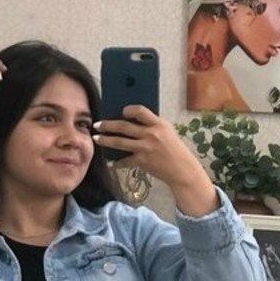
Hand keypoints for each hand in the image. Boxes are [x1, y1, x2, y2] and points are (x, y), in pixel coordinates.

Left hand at [94, 106, 217, 214]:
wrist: (182, 170)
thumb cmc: (175, 151)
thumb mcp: (167, 133)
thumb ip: (152, 126)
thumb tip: (133, 121)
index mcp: (158, 124)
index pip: (140, 110)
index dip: (128, 110)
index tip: (121, 111)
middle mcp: (151, 134)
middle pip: (124, 126)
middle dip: (108, 125)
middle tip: (97, 125)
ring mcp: (146, 148)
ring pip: (120, 142)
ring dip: (106, 140)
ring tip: (96, 139)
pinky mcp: (143, 161)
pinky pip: (125, 160)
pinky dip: (117, 162)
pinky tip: (112, 163)